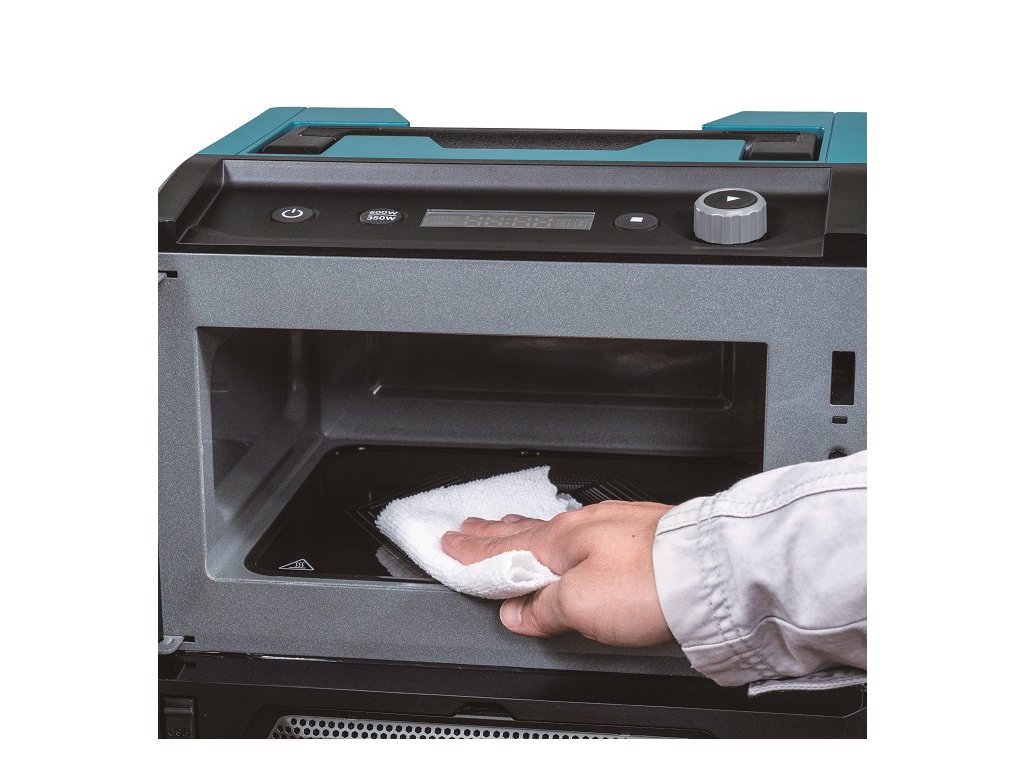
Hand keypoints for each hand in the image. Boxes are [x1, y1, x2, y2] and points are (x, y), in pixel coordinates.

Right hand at [441, 501, 674, 646]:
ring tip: (510, 528)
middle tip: (468, 528)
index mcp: (560, 541)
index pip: (504, 549)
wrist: (710, 571)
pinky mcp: (641, 535)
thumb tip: (518, 613)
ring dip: (526, 530)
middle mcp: (584, 527)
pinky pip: (586, 532)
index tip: (451, 544)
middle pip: (526, 531)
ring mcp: (613, 527)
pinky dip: (564, 536)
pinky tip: (573, 538)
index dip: (473, 550)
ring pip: (556, 528)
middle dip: (493, 533)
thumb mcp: (580, 605)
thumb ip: (543, 608)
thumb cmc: (650, 582)